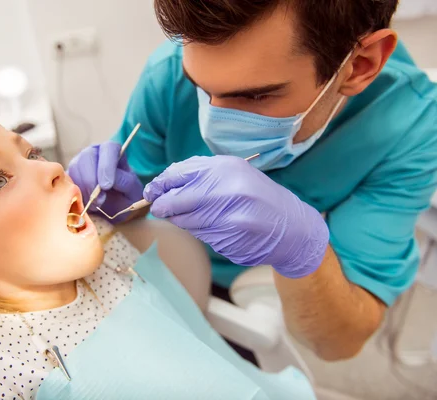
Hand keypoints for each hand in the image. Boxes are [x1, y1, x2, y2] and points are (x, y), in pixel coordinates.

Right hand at [67, 141, 143, 221]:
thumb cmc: (124, 196)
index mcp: (113, 151)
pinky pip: (66, 179)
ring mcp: (79, 162)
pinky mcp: (69, 174)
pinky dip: (74, 192)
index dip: (106, 166)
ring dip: (84, 188)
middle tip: (99, 199)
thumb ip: (125, 182)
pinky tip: (85, 202)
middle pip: (87, 156)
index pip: (109, 148)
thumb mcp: (132, 191)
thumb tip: (109, 181)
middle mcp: (94, 152)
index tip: (107, 186)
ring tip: (95, 204)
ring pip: (76, 168)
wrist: (112, 207)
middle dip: (92, 180)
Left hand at [143, 156, 328, 277]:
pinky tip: (209, 227)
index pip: (178, 174)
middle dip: (162, 206)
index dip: (160, 184)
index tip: (152, 191)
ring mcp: (226, 215)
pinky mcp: (226, 238)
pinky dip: (197, 231)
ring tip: (186, 217)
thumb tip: (165, 182)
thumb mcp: (234, 174)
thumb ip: (202, 175)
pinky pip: (199, 234)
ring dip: (178, 220)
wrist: (292, 228)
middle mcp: (225, 189)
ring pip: (184, 220)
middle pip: (176, 199)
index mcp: (225, 168)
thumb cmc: (258, 198)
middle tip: (157, 209)